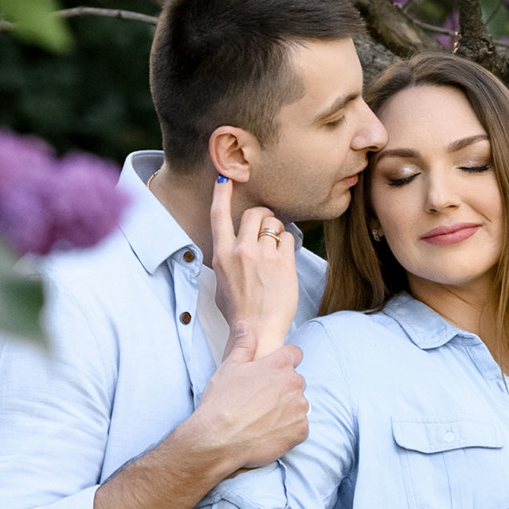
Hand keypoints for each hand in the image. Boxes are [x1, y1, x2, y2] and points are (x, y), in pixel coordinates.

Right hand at [185, 331, 307, 472]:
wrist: (218, 439)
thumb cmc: (221, 402)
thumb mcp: (229, 367)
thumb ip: (244, 345)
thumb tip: (246, 326)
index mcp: (278, 365)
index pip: (294, 354)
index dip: (283, 362)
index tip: (272, 372)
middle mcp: (294, 384)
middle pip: (296, 381)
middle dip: (284, 388)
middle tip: (262, 400)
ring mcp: (299, 408)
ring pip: (299, 404)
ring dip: (287, 409)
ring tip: (263, 418)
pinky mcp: (300, 431)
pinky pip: (300, 426)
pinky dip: (288, 429)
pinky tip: (269, 432)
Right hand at [209, 172, 299, 352]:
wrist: (258, 331)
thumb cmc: (238, 311)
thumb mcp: (220, 282)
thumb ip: (225, 259)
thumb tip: (232, 245)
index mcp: (221, 255)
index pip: (218, 215)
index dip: (221, 193)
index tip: (224, 177)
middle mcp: (241, 251)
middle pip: (254, 212)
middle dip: (262, 213)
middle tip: (266, 224)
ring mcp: (264, 256)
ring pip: (274, 223)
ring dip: (277, 230)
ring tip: (276, 247)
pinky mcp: (284, 263)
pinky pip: (289, 238)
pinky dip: (288, 244)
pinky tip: (284, 259)